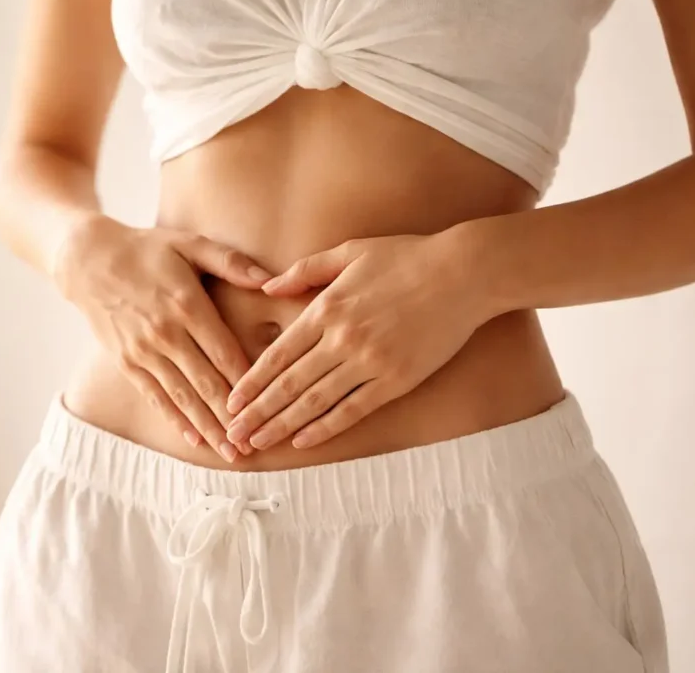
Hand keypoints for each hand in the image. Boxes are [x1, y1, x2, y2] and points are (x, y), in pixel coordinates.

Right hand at [59, 216, 272, 461]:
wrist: (87, 260)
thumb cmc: (146, 249)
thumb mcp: (188, 243)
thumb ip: (229, 261)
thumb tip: (268, 278)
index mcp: (187, 305)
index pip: (225, 352)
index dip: (248, 382)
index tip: (269, 405)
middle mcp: (165, 333)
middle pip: (206, 382)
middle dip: (232, 417)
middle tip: (256, 444)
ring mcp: (143, 351)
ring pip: (182, 397)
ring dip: (208, 427)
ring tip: (230, 453)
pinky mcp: (126, 362)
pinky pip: (155, 396)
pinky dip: (175, 420)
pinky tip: (194, 439)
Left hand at [224, 231, 491, 449]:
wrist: (464, 272)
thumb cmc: (406, 256)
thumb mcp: (350, 251)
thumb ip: (304, 271)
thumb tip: (267, 289)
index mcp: (326, 308)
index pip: (278, 355)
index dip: (251, 382)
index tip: (230, 402)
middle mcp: (342, 339)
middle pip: (289, 384)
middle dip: (257, 412)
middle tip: (233, 434)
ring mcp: (370, 362)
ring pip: (315, 402)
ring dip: (282, 425)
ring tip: (257, 443)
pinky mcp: (397, 379)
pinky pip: (354, 409)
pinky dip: (326, 428)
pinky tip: (303, 441)